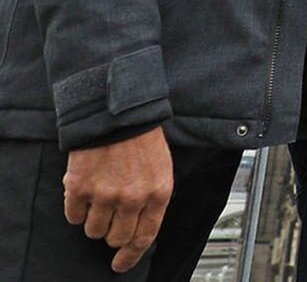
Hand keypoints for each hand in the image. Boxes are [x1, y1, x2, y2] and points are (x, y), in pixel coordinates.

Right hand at [63, 126, 172, 273]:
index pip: (144, 236)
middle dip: (112, 233)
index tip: (120, 264)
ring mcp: (105, 194)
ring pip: (93, 230)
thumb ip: (152, 198)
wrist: (117, 115)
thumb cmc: (142, 139)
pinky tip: (82, 192)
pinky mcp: (80, 188)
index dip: (131, 255)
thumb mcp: (161, 169)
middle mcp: (133, 198)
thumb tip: (137, 225)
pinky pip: (73, 216)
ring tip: (97, 198)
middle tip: (109, 218)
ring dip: (93, 220)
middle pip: (116, 238)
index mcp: (158, 193)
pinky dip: (76, 209)